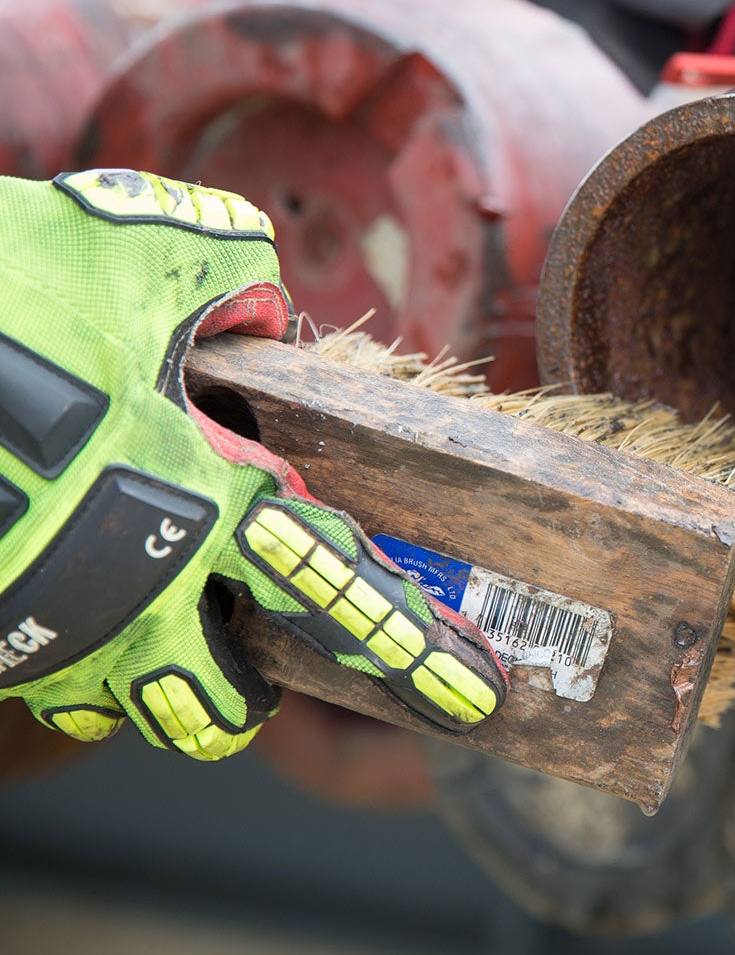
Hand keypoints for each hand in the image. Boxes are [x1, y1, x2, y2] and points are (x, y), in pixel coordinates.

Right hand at [0, 170, 507, 759]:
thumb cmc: (1, 291)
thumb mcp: (142, 246)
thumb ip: (229, 279)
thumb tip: (261, 311)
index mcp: (200, 495)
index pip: (333, 585)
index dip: (408, 646)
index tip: (467, 695)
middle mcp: (127, 581)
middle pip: (225, 703)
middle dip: (258, 694)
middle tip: (277, 673)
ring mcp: (39, 618)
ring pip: (129, 709)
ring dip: (166, 684)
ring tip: (174, 631)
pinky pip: (45, 676)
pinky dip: (72, 648)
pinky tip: (70, 575)